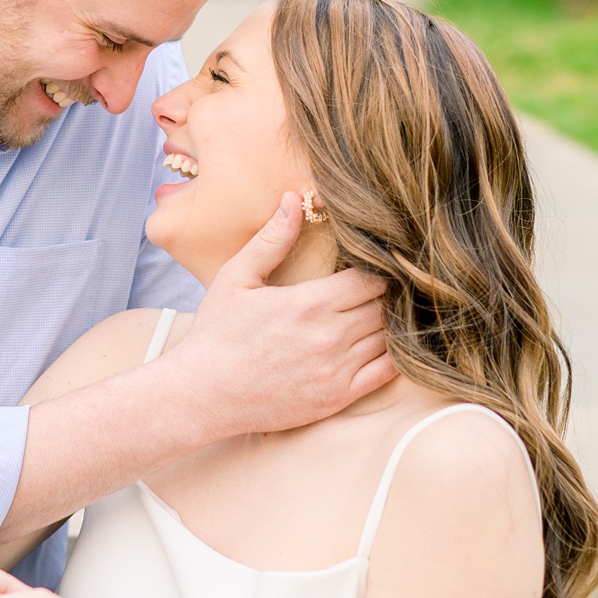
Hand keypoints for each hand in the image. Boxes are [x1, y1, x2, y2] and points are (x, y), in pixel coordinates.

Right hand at [174, 193, 395, 439]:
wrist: (202, 395)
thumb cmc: (216, 333)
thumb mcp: (237, 278)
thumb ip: (272, 239)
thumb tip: (294, 199)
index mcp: (309, 303)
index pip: (371, 279)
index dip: (379, 270)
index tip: (377, 266)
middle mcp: (329, 337)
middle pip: (385, 306)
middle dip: (388, 295)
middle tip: (386, 289)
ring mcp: (335, 370)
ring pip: (389, 338)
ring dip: (393, 324)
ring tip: (386, 314)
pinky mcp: (336, 398)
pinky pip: (386, 374)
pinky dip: (395, 356)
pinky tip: (387, 345)